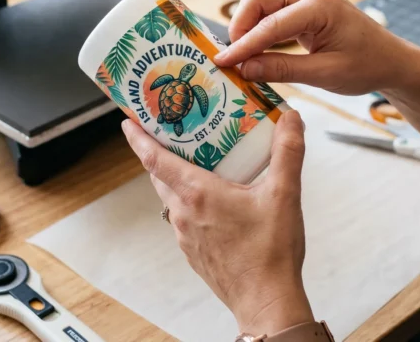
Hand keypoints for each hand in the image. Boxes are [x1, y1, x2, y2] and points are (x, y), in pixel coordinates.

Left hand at [122, 110, 314, 334]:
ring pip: (172, 198)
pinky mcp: (194, 252)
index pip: (154, 159)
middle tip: (170, 133)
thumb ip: (287, 152)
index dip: (138, 138)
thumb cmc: (270, 252)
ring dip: (177, 179)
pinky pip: (184, 219)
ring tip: (198, 163)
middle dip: (160, 153)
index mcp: (198, 194)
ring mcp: (186, 236)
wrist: (266, 300)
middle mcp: (184, 213)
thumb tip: (291, 119)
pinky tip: (214, 201)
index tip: (128, 122)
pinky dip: (190, 202)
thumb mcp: (284, 194)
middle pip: (160, 176)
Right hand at [214, 0, 411, 94]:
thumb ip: (283, 70)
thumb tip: (244, 69)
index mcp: (321, 5)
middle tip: (234, 57)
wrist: (391, 60)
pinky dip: (259, 27)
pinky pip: (271, 9)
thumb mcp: (325, 74)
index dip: (244, 44)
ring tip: (243, 56)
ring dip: (247, 25)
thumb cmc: (366, 66)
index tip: (222, 61)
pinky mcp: (303, 3)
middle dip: (240, 24)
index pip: (271, 23)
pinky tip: (255, 50)